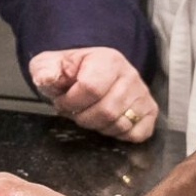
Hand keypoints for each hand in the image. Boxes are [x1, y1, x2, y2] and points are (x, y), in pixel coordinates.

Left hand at [28, 47, 156, 141]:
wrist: (90, 68)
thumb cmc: (70, 70)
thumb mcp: (50, 63)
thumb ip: (45, 70)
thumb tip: (46, 79)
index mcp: (107, 60)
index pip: (91, 88)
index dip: (71, 102)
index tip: (61, 101)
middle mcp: (130, 75)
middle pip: (106, 111)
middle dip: (82, 117)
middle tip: (73, 111)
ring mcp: (142, 94)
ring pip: (120, 125)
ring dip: (97, 126)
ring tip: (88, 114)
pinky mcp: (150, 110)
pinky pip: (136, 134)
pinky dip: (118, 134)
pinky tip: (105, 122)